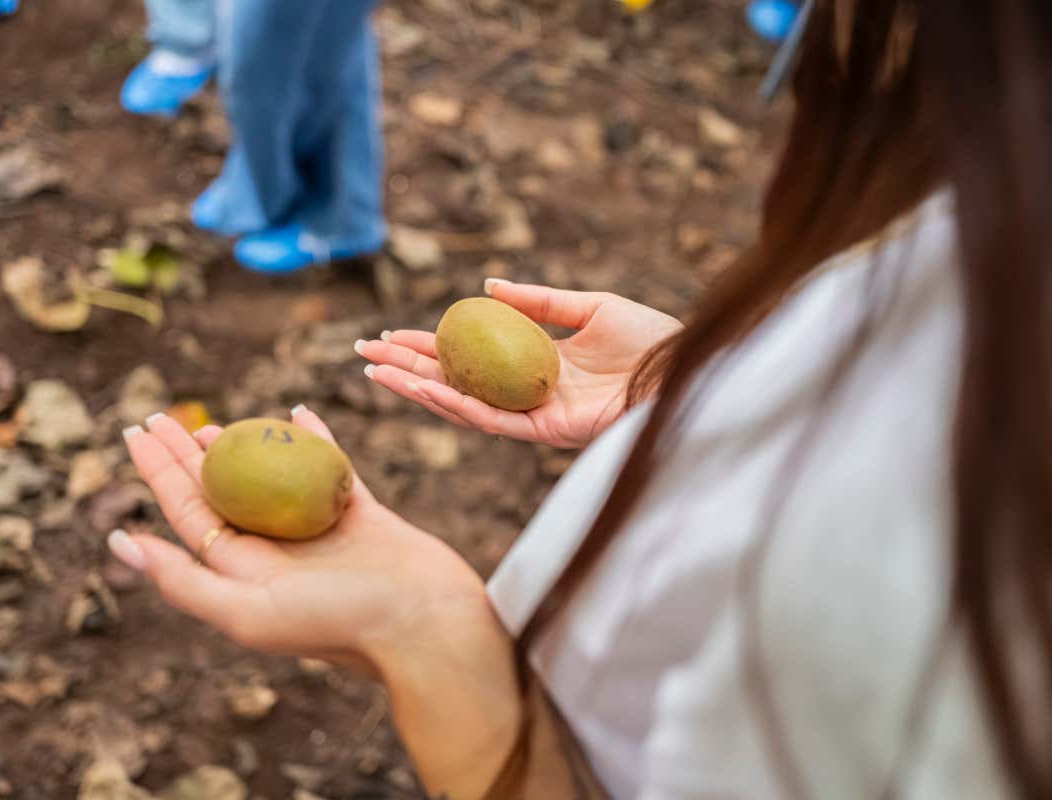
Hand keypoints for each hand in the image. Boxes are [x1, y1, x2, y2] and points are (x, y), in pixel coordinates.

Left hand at [113, 409, 518, 796]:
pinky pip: (331, 469)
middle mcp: (276, 553)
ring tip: (213, 421)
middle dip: (187, 454)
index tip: (136, 431)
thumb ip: (184, 581)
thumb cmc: (339, 624)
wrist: (426, 625)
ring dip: (244, 446)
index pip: (189, 512)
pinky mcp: (362, 516)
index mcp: (244, 574)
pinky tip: (300, 412)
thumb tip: (119, 541)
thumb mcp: (249, 611)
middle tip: (161, 415)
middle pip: (221, 491)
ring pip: (272, 478)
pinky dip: (315, 441)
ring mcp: (319, 532)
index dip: (158, 471)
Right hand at [358, 279, 682, 448]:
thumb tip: (485, 288)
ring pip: (463, 406)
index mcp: (536, 368)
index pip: (469, 358)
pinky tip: (423, 389)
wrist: (688, 367)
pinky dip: (455, 405)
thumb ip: (538, 301)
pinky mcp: (549, 432)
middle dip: (407, 370)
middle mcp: (528, 396)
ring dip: (417, 390)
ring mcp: (536, 417)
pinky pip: (492, 420)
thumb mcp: (590, 307)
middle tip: (363, 353)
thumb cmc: (652, 340)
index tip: (390, 333)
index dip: (428, 346)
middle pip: (456, 384)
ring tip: (375, 371)